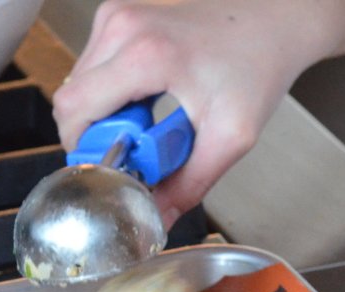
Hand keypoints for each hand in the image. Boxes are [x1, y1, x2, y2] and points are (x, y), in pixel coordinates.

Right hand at [53, 0, 321, 226]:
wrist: (274, 20)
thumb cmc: (258, 64)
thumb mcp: (230, 136)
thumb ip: (189, 185)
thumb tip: (156, 218)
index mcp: (146, 54)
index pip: (74, 110)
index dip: (84, 148)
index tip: (116, 163)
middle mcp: (123, 27)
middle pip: (70, 99)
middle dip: (96, 135)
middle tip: (139, 146)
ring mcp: (117, 16)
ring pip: (78, 84)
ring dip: (103, 114)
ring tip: (148, 120)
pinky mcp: (118, 15)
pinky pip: (91, 68)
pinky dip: (110, 92)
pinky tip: (146, 98)